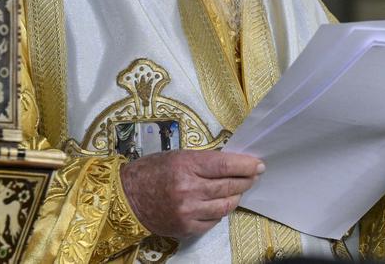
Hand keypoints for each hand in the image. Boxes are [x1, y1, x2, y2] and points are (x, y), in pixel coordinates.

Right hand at [120, 150, 263, 237]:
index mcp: (186, 165)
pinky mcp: (185, 228)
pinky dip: (220, 213)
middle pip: (228, 185)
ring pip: (224, 206)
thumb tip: (232, 165)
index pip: (225, 165)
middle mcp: (188, 189)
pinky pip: (212, 222)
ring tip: (239, 190)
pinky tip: (219, 205)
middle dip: (246, 180)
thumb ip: (204, 162)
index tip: (258, 165)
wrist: (126, 197)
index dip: (245, 165)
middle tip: (254, 176)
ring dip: (235, 197)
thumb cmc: (152, 171)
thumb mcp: (177, 156)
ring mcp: (187, 211)